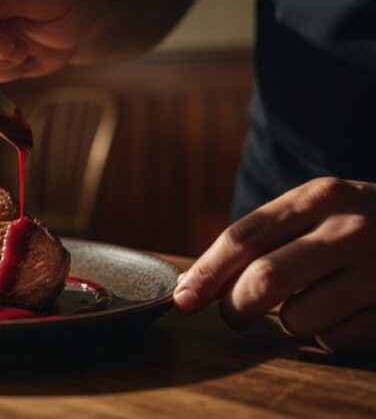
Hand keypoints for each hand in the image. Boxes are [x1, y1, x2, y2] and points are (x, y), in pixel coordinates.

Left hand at [174, 177, 375, 352]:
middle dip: (237, 308)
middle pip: (264, 281)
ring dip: (287, 324)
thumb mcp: (314, 212)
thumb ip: (259, 240)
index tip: (181, 300)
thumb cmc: (357, 224)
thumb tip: (193, 285)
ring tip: (307, 304)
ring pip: (298, 319)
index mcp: (320, 197)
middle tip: (237, 314)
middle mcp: (351, 229)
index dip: (205, 274)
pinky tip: (345, 312)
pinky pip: (335, 340)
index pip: (243, 238)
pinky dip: (327, 335)